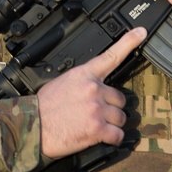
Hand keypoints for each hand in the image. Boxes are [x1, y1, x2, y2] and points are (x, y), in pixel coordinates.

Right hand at [35, 27, 145, 159]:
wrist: (30, 127)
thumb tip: (95, 87)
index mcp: (84, 75)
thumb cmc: (43, 107)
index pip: (111, 55)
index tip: (141, 32)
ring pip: (121, 117)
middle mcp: (93, 89)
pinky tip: (102, 138)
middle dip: (111, 107)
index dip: (129, 42)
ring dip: (112, 124)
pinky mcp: (97, 129)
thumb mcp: (63, 83)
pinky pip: (117, 134)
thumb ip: (83, 82)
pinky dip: (112, 139)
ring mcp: (96, 108)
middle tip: (96, 113)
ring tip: (95, 126)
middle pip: (120, 98)